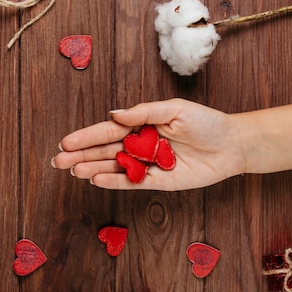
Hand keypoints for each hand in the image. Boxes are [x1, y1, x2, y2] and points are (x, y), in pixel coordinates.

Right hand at [51, 98, 246, 190]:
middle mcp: (140, 144)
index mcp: (141, 124)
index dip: (86, 137)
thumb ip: (144, 113)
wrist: (233, 144)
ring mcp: (147, 164)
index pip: (107, 131)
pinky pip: (133, 182)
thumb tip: (113, 114)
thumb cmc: (206, 122)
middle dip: (81, 155)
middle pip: (104, 150)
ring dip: (93, 169)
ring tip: (74, 171)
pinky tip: (98, 180)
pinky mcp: (158, 181)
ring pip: (114, 167)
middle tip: (58, 161)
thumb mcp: (175, 109)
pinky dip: (115, 181)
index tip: (65, 142)